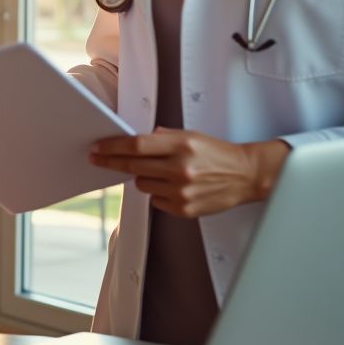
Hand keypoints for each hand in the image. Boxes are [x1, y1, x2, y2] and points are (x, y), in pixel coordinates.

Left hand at [89, 128, 289, 217]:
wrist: (246, 175)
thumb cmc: (218, 154)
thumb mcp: (191, 136)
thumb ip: (162, 136)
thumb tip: (134, 139)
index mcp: (181, 145)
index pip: (136, 145)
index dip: (111, 147)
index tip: (97, 148)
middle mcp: (180, 168)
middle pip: (132, 166)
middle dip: (111, 162)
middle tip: (98, 158)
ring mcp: (181, 191)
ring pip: (142, 184)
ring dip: (144, 177)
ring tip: (162, 173)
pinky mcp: (184, 208)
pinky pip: (156, 201)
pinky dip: (159, 194)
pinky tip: (174, 187)